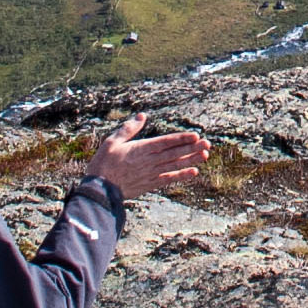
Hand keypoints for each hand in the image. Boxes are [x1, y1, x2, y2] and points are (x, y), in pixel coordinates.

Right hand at [85, 114, 210, 198]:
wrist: (100, 191)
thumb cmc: (103, 164)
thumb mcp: (111, 142)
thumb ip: (128, 129)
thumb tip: (142, 116)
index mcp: (140, 149)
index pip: (165, 142)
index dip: (181, 139)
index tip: (195, 136)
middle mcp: (149, 161)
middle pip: (174, 153)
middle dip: (192, 148)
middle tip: (208, 144)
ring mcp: (151, 174)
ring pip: (175, 165)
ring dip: (191, 160)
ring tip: (205, 156)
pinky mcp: (150, 184)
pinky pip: (169, 179)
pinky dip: (181, 176)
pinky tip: (193, 172)